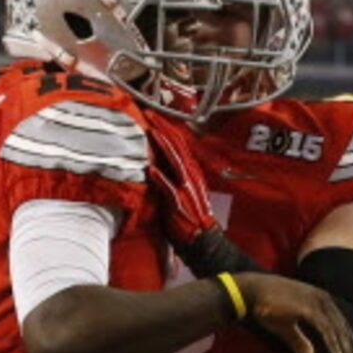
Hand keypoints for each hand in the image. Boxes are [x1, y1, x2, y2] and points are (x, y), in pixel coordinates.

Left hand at [147, 118, 252, 276]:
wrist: (202, 239)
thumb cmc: (188, 217)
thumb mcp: (180, 191)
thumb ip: (170, 176)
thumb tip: (155, 163)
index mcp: (190, 171)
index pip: (178, 144)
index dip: (166, 128)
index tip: (153, 115)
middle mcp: (189, 176)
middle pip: (176, 146)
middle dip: (163, 128)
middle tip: (149, 112)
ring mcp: (185, 188)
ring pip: (174, 161)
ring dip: (162, 146)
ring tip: (151, 131)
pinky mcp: (178, 204)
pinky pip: (169, 189)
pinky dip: (161, 179)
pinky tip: (151, 170)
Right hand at [236, 273, 352, 352]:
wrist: (252, 292)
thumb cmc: (267, 307)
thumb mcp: (286, 328)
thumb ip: (299, 341)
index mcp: (320, 301)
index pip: (339, 323)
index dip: (348, 341)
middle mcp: (322, 299)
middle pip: (341, 328)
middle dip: (349, 350)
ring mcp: (316, 302)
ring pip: (336, 330)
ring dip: (343, 351)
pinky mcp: (309, 308)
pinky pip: (326, 329)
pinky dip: (333, 344)